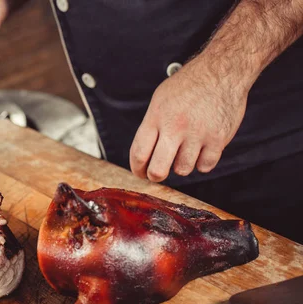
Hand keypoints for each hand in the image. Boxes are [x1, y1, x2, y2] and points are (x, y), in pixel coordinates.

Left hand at [129, 58, 249, 181]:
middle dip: (155, 176)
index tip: (140, 172)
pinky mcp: (218, 139)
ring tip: (184, 151)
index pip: (139, 153)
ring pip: (183, 169)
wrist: (222, 71)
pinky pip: (205, 166)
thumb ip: (151, 126)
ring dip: (181, 165)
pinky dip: (202, 162)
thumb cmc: (189, 86)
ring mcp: (197, 134)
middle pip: (158, 170)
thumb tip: (143, 156)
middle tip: (157, 173)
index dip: (137, 169)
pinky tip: (201, 150)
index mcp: (156, 117)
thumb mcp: (160, 100)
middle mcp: (175, 127)